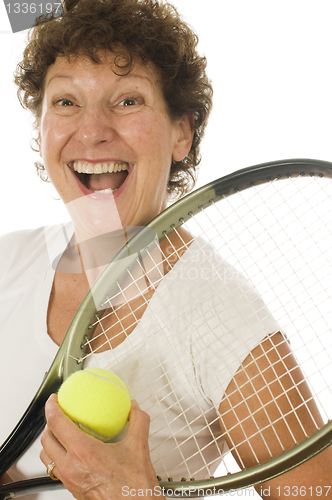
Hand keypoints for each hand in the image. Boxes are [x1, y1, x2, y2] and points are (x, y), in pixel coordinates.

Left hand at [40, 395, 162, 498]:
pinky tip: (71, 452)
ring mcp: (70, 480)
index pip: (57, 424)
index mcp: (84, 452)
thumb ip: (137, 421)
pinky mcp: (72, 490)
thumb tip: (134, 408)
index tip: (53, 399)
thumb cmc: (135, 487)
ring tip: (60, 432)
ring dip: (49, 442)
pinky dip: (57, 456)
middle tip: (57, 413)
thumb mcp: (139, 446)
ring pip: (47, 457)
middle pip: (46, 439)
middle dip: (48, 423)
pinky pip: (56, 470)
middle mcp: (72, 467)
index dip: (51, 407)